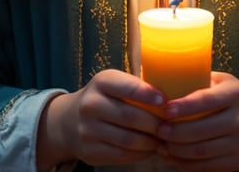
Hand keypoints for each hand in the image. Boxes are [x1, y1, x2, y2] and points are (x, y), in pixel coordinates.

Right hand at [37, 68, 164, 169]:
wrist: (68, 121)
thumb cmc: (103, 98)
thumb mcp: (113, 83)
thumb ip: (136, 87)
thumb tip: (169, 102)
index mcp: (100, 82)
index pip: (128, 87)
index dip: (149, 95)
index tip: (166, 102)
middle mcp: (91, 105)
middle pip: (130, 117)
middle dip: (155, 123)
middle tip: (169, 126)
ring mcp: (88, 130)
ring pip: (128, 140)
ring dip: (150, 142)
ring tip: (162, 139)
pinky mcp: (90, 152)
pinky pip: (122, 156)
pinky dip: (140, 154)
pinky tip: (149, 149)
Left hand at [156, 72, 238, 171]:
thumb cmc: (231, 98)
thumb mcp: (222, 82)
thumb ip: (199, 80)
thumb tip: (161, 79)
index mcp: (236, 93)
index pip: (206, 100)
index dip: (184, 107)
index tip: (166, 110)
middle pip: (202, 130)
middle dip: (175, 132)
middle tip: (158, 129)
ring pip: (202, 152)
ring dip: (177, 150)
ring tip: (161, 144)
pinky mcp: (237, 163)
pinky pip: (207, 167)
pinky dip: (186, 164)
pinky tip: (174, 156)